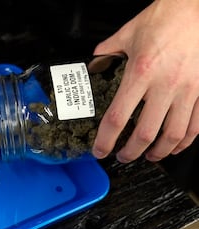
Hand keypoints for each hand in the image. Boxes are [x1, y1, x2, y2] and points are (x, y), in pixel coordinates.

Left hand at [91, 0, 198, 162]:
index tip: (99, 151)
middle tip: (122, 157)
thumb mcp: (128, 33)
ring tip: (148, 156)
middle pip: (144, 134)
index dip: (105, 140)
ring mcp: (187, 91)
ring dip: (158, 153)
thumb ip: (108, 49)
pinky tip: (175, 146)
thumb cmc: (165, 17)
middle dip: (130, 152)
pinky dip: (185, 142)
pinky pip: (196, 125)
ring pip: (172, 135)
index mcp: (140, 73)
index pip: (117, 117)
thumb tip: (96, 59)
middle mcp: (164, 86)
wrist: (197, 7)